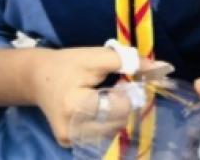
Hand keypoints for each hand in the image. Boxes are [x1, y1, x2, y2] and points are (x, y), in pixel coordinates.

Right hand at [30, 47, 152, 146]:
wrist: (36, 78)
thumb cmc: (67, 64)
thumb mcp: (96, 56)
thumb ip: (129, 61)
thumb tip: (163, 67)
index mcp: (75, 104)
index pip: (119, 107)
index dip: (128, 93)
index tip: (123, 81)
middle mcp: (71, 128)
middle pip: (118, 121)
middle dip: (124, 104)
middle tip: (115, 88)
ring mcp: (69, 140)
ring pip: (113, 131)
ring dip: (117, 114)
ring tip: (104, 97)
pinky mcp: (69, 143)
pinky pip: (101, 135)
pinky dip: (106, 121)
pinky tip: (97, 108)